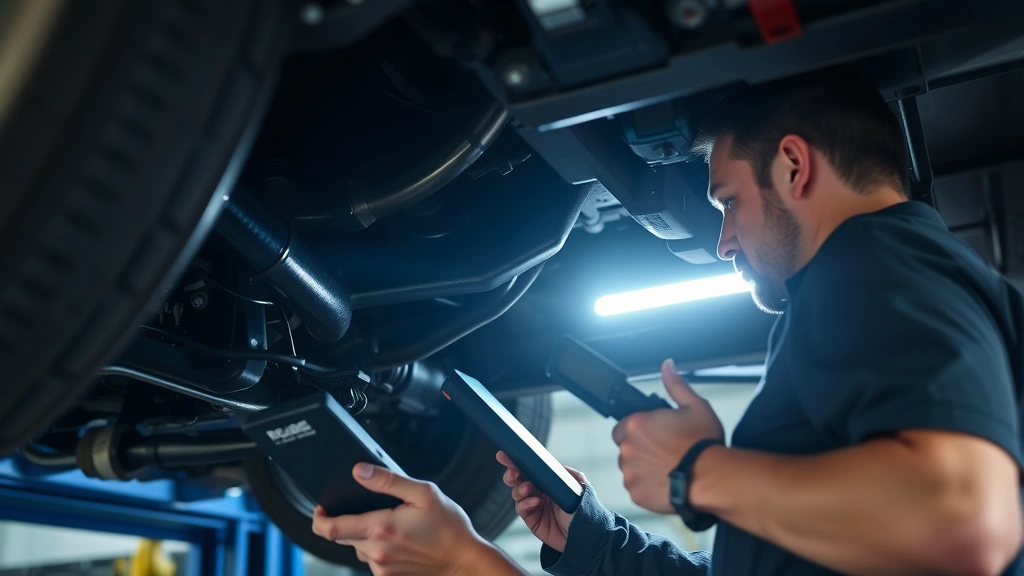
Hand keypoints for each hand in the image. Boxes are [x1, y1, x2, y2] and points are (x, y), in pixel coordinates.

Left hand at [311, 463, 493, 575]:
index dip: (319, 518)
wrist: (464, 562)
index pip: (332, 528)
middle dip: (347, 522)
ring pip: (358, 548)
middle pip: (342, 537)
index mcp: (382, 528)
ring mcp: (382, 568)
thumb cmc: (449, 528)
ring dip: (365, 535)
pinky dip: (377, 548)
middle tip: (368, 509)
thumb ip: (388, 481)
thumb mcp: (424, 493)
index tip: (320, 508)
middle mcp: (377, 552)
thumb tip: (360, 471)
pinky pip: (371, 559)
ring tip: (393, 525)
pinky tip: (399, 541)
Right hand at [497, 450, 587, 552]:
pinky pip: (521, 508)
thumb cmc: (583, 508)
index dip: (516, 461)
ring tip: (527, 489)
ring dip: (519, 489)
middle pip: (518, 479)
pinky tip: (535, 502)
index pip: (529, 468)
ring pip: (516, 493)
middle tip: (513, 473)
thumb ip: (561, 471)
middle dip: (512, 474)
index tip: (504, 455)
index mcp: (548, 480)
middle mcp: (539, 491)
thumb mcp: (576, 484)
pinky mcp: (532, 519)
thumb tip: (546, 462)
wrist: (586, 533)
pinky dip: (525, 503)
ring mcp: (534, 505)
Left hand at [613, 359, 723, 513]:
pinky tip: (666, 482)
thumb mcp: (695, 406)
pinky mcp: (636, 493)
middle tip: (664, 452)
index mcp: (636, 424)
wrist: (713, 478)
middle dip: (640, 448)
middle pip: (625, 447)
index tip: (655, 436)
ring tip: (668, 468)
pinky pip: (636, 488)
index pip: (623, 426)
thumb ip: (676, 385)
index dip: (639, 430)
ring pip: (630, 468)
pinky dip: (647, 486)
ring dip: (643, 468)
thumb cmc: (704, 444)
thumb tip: (667, 366)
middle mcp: (627, 448)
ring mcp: (629, 472)